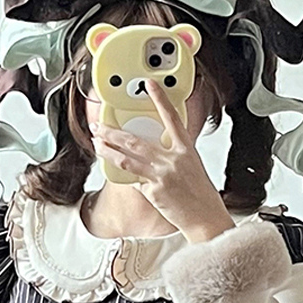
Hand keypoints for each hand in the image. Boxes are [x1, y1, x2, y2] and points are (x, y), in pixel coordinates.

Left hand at [91, 79, 235, 242]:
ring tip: (97, 144)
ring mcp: (161, 175)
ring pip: (126, 159)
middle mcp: (173, 159)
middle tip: (99, 126)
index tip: (149, 85)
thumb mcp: (191, 166)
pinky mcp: (153, 191)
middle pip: (135, 140)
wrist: (205, 217)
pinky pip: (133, 180)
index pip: (171, 118)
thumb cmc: (200, 194)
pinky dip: (125, 176)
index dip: (160, 99)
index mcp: (186, 149)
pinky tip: (116, 172)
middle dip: (112, 132)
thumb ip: (172, 155)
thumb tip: (153, 150)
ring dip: (107, 151)